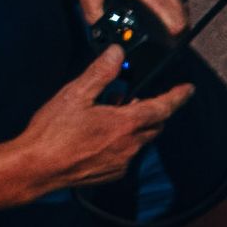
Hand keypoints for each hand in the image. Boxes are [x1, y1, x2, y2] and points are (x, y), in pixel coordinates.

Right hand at [0, 43, 173, 204]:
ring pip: (140, 139)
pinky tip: (98, 136)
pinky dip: (121, 142)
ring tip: (106, 115)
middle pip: (154, 124)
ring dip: (132, 125)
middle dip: (150, 110)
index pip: (162, 107)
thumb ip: (101, 73)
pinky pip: (127, 154)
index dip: (177, 96)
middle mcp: (131, 144)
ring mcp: (123, 161)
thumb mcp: (75, 95)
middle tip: (130, 98)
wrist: (38, 167)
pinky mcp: (114, 173)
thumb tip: (117, 53)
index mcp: (125, 124)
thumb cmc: (53, 132)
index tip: (188, 89)